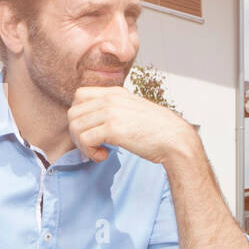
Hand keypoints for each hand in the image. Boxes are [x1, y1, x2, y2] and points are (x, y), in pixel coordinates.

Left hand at [67, 85, 192, 164]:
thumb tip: (94, 121)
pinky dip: (90, 152)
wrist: (175, 139)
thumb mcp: (132, 110)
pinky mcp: (113, 128)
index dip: (79, 116)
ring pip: (75, 127)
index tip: (91, 130)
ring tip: (99, 152)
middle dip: (77, 134)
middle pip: (73, 113)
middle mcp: (110, 99)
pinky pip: (84, 139)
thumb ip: (115, 110)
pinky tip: (104, 155)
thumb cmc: (157, 130)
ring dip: (82, 145)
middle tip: (91, 146)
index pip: (79, 96)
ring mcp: (111, 112)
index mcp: (115, 92)